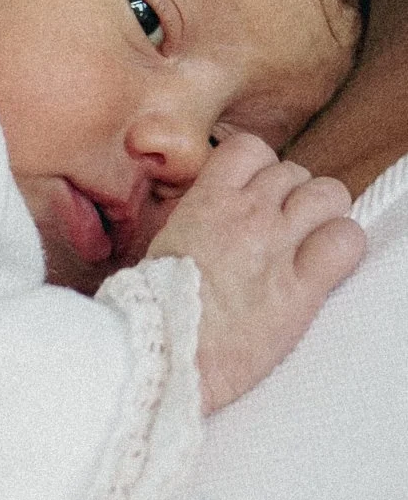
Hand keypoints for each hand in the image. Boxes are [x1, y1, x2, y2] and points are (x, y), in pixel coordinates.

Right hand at [147, 130, 364, 414]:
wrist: (165, 350)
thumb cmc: (154, 305)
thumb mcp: (163, 239)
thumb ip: (194, 215)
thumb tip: (209, 209)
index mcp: (208, 200)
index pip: (251, 149)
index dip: (262, 169)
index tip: (259, 192)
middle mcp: (248, 214)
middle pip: (294, 172)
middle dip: (294, 195)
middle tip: (286, 226)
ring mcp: (277, 247)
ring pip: (329, 195)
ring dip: (324, 213)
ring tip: (312, 239)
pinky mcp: (301, 289)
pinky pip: (345, 242)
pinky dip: (343, 245)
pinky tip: (328, 264)